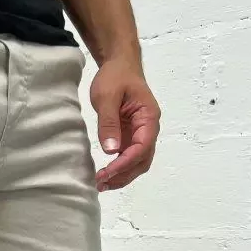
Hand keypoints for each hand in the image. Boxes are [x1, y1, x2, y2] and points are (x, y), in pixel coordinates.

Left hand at [90, 56, 159, 191]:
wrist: (120, 65)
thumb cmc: (115, 76)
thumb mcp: (107, 96)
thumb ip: (108, 122)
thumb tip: (110, 150)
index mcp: (149, 117)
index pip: (142, 147)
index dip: (126, 163)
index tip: (108, 172)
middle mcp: (149, 129)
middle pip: (142, 161)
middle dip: (124, 175)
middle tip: (102, 183)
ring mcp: (140, 134)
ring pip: (137, 163)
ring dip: (122, 176)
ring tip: (101, 184)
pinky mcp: (131, 137)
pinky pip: (128, 158)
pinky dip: (118, 169)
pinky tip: (105, 175)